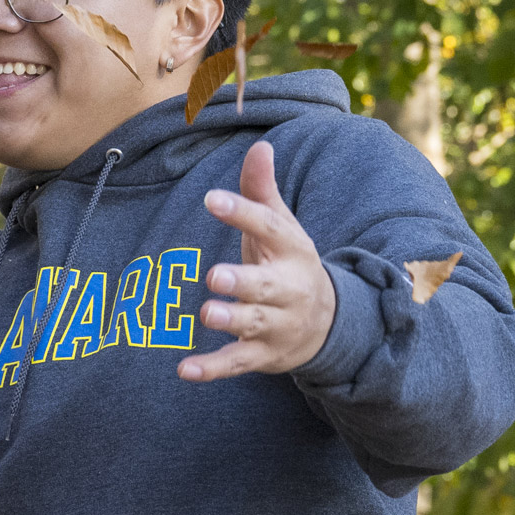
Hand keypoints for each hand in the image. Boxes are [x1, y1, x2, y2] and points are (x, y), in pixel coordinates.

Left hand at [179, 140, 335, 381]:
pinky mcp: (264, 355)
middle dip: (242, 281)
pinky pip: (238, 362)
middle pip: (265, 285)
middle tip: (214, 275)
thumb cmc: (289, 264)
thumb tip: (260, 145)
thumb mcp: (281, 227)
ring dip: (230, 320)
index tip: (210, 198)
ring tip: (205, 312)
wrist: (330, 324)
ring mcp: (277, 324)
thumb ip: (262, 190)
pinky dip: (212, 369)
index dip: (240, 213)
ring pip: (253, 323)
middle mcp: (288, 289)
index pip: (268, 228)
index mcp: (291, 251)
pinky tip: (184, 369)